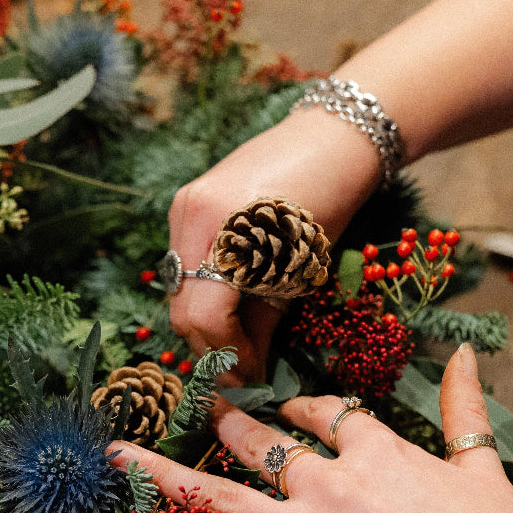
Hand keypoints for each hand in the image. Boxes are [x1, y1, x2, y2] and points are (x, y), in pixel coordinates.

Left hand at [111, 344, 512, 512]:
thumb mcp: (481, 467)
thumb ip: (463, 408)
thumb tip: (467, 355)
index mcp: (377, 451)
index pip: (322, 414)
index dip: (300, 410)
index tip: (288, 409)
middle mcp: (332, 484)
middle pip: (262, 444)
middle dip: (226, 425)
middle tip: (200, 412)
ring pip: (222, 499)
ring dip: (167, 476)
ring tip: (122, 457)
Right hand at [167, 110, 382, 384]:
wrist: (333, 137)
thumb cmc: (332, 200)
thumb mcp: (302, 267)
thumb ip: (267, 317)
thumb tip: (249, 365)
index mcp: (225, 233)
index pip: (204, 317)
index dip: (227, 354)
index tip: (252, 376)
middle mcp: (191, 218)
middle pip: (181, 308)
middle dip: (211, 344)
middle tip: (242, 367)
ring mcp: (183, 207)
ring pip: (178, 289)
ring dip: (205, 319)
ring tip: (239, 337)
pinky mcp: (185, 202)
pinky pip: (184, 262)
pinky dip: (204, 289)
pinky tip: (232, 298)